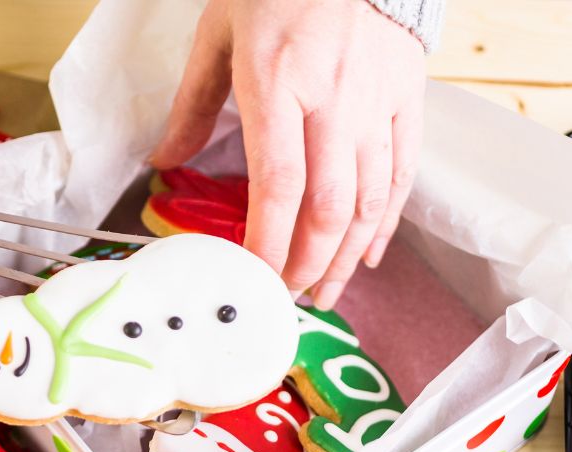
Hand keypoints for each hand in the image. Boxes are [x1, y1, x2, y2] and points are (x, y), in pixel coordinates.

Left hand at [151, 0, 425, 308]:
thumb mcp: (218, 34)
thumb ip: (192, 105)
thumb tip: (164, 163)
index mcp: (277, 83)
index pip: (278, 184)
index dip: (268, 241)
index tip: (255, 279)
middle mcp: (333, 100)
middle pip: (328, 206)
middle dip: (306, 264)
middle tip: (285, 296)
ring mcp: (376, 102)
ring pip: (369, 200)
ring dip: (344, 258)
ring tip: (324, 292)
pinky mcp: (407, 98)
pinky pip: (401, 173)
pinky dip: (385, 222)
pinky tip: (367, 253)